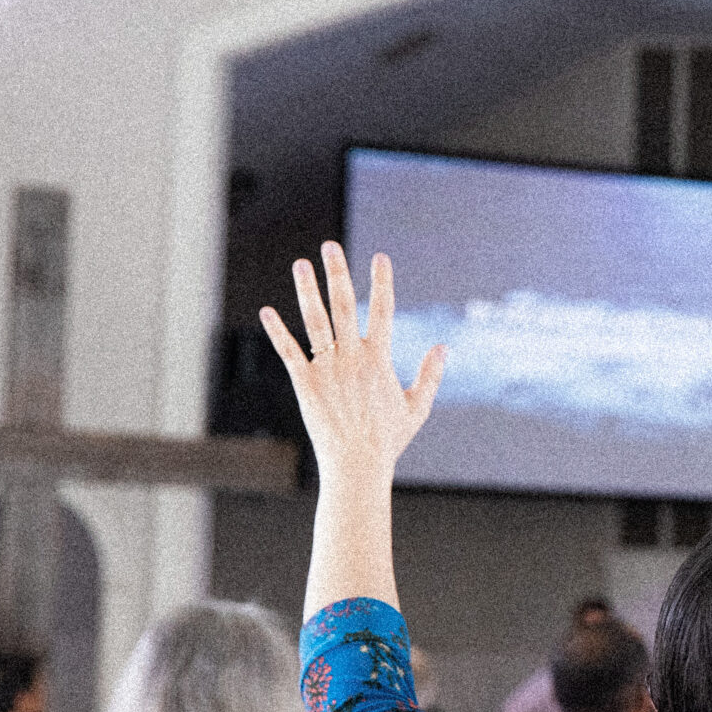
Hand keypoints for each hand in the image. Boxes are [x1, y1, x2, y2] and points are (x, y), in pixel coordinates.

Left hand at [260, 243, 446, 487]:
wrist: (357, 465)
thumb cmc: (388, 439)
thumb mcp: (416, 407)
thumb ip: (429, 375)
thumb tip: (443, 347)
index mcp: (379, 359)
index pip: (383, 310)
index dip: (382, 282)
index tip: (381, 257)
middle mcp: (352, 357)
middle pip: (345, 305)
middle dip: (338, 273)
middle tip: (331, 246)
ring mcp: (326, 369)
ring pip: (315, 321)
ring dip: (307, 291)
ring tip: (301, 264)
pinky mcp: (305, 383)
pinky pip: (289, 352)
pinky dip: (278, 331)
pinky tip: (268, 311)